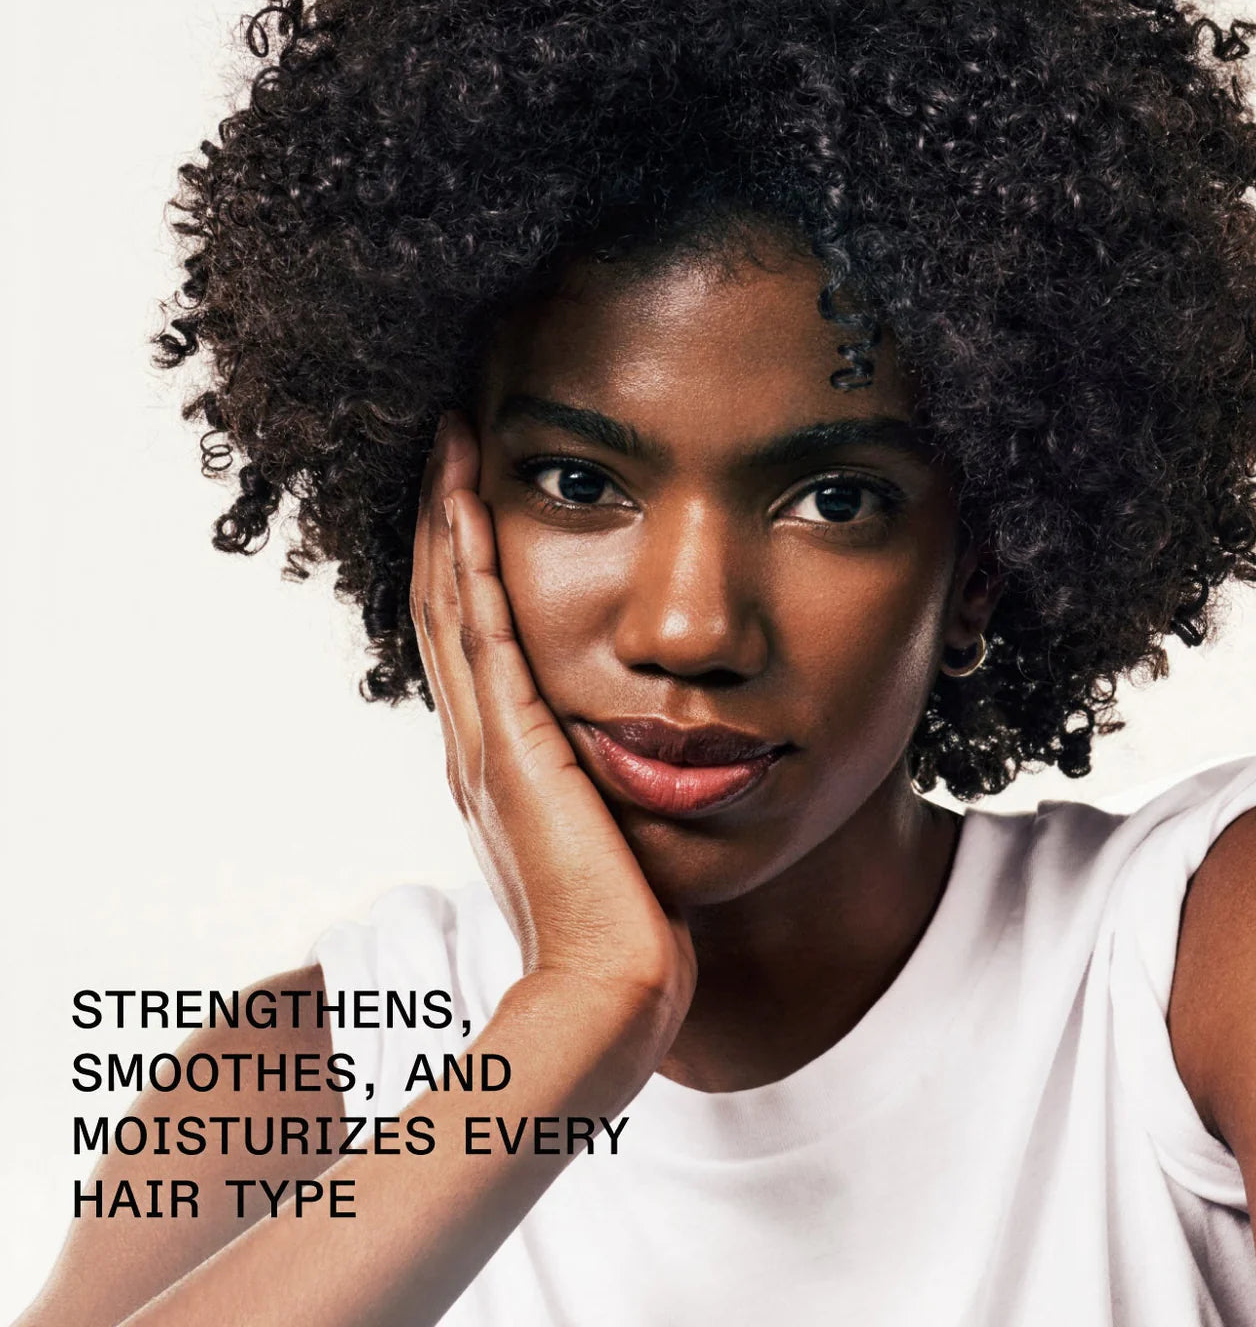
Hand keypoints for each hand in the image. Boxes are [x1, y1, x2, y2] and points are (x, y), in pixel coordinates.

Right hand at [411, 408, 697, 1028]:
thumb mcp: (608, 836)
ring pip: (448, 604)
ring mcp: (484, 742)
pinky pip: (481, 631)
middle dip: (441, 523)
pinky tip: (468, 499)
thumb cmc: (625, 924)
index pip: (467, 641)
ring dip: (445, 521)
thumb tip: (639, 758)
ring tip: (446, 446)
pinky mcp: (511, 745)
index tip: (468, 498)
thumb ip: (603, 788)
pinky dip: (467, 562)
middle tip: (443, 445)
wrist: (613, 986)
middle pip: (442, 607)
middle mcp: (475, 743)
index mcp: (496, 763)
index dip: (458, 566)